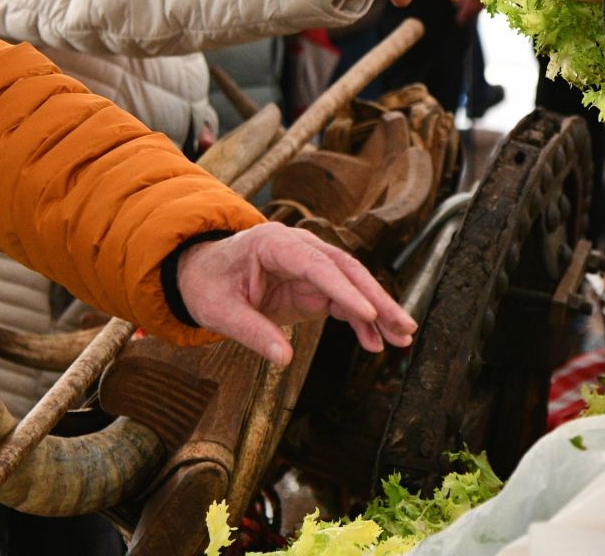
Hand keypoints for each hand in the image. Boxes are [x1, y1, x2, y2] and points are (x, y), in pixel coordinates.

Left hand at [177, 224, 416, 365]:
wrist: (201, 273)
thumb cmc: (207, 284)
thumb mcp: (220, 311)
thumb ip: (252, 332)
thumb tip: (283, 360)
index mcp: (274, 244)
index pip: (317, 265)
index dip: (344, 289)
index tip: (368, 312)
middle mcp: (300, 249)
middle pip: (347, 271)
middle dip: (377, 299)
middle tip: (403, 325)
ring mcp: (310, 267)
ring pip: (353, 285)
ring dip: (378, 311)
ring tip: (401, 337)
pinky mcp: (313, 287)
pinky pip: (344, 302)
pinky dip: (361, 322)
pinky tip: (375, 342)